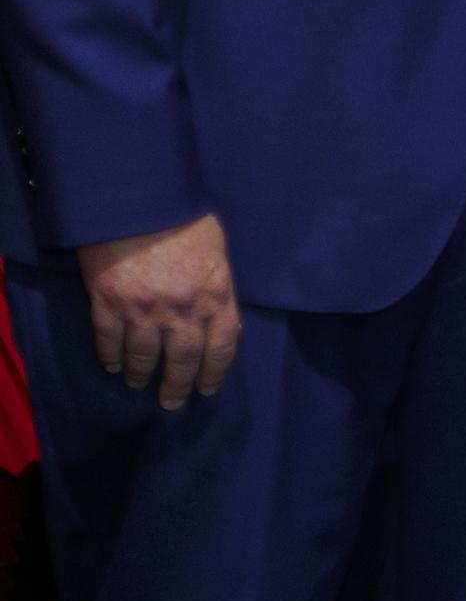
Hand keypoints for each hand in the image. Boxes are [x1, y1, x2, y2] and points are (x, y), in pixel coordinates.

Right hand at [79, 211, 239, 407]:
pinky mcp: (108, 301)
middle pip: (182, 359)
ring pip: (143, 355)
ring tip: (138, 384)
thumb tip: (220, 323)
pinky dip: (110, 357)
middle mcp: (183, 307)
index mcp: (217, 293)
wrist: (138, 199)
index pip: (222, 346)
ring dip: (141, 374)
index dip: (214, 372)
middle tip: (172, 402)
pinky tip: (111, 366)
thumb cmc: (185, 219)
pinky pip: (109, 339)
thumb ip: (218, 289)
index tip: (207, 389)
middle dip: (177, 385)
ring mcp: (144, 307)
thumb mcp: (218, 253)